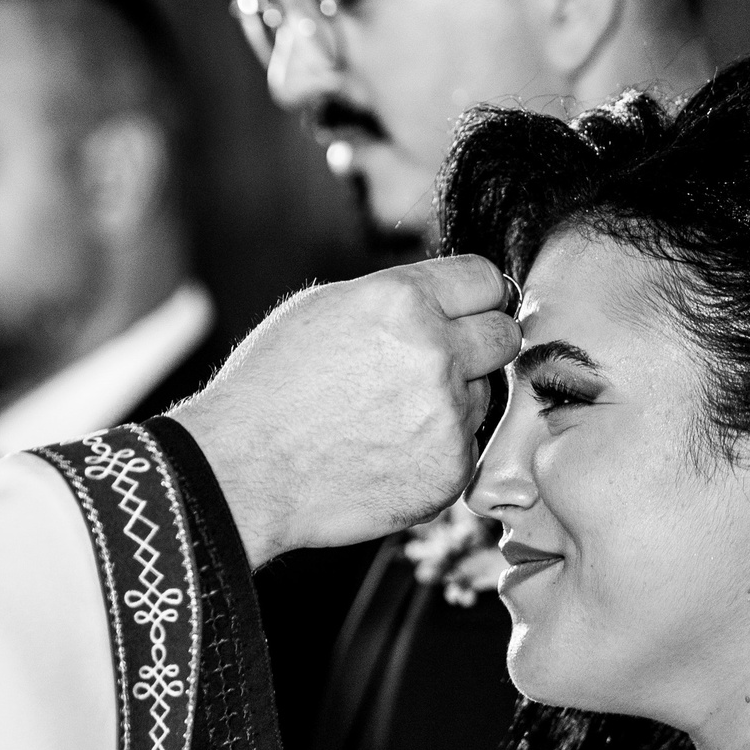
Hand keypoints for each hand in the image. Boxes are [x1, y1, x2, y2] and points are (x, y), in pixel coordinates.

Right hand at [169, 256, 518, 565]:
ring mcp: (448, 415)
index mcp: (402, 301)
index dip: (474, 294)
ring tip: (388, 415)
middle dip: (480, 342)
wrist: (245, 469)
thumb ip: (394, 298)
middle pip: (504, 334)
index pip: (484, 280)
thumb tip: (445, 299)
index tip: (467, 309)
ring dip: (453, 399)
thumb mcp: (322, 309)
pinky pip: (465, 446)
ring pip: (484, 394)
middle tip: (440, 361)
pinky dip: (437, 448)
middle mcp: (435, 353)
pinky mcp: (450, 468)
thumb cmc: (270, 387)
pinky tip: (386, 450)